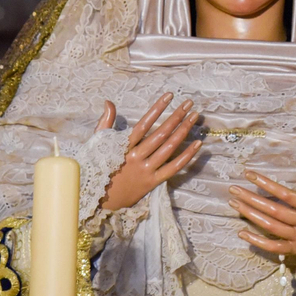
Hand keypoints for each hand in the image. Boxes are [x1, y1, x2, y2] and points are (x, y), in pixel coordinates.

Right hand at [98, 94, 202, 212]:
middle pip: (161, 133)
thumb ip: (106, 122)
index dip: (157, 108)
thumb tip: (109, 102)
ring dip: (183, 131)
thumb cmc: (99, 168)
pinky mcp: (153, 182)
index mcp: (123, 146)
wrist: (99, 200)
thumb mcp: (98, 144)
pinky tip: (198, 144)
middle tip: (189, 103)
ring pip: (169, 148)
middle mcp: (137, 156)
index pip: (144, 123)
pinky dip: (187, 156)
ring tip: (194, 117)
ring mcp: (146, 170)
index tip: (169, 96)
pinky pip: (174, 168)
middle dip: (176, 116)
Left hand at [229, 156, 295, 266]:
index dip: (267, 184)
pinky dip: (258, 242)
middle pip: (274, 210)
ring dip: (251, 216)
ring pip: (271, 227)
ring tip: (234, 205)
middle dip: (252, 199)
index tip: (249, 174)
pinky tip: (242, 233)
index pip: (285, 194)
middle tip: (233, 189)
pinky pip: (275, 247)